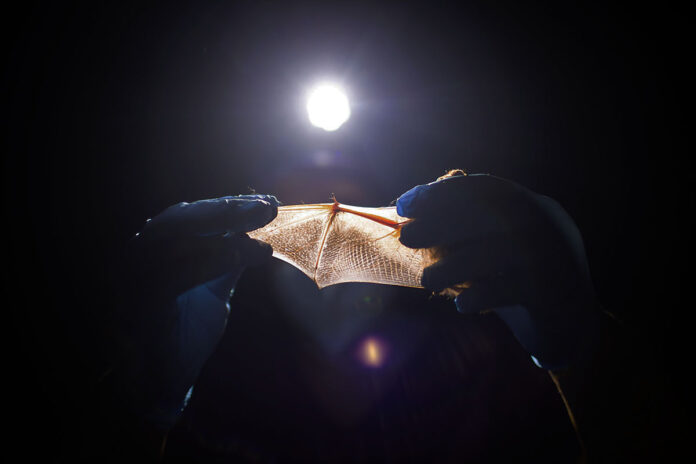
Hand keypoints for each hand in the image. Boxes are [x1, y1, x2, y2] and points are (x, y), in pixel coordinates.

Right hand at [118, 194, 277, 428]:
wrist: (163, 383)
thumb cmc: (185, 331)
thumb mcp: (214, 287)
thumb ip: (228, 259)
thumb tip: (256, 233)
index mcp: (154, 249)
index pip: (191, 215)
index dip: (230, 206)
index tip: (269, 203)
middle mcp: (138, 257)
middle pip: (180, 219)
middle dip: (227, 211)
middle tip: (267, 209)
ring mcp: (132, 280)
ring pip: (174, 241)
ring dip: (222, 234)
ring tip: (261, 237)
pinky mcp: (136, 307)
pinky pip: (172, 276)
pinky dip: (209, 262)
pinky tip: (241, 258)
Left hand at [397, 173, 599, 368]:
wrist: (571, 322)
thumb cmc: (519, 278)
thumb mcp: (498, 245)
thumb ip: (466, 225)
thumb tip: (413, 207)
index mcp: (530, 206)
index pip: (483, 188)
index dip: (440, 194)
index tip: (404, 205)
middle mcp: (544, 224)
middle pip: (488, 215)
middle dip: (440, 223)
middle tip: (407, 238)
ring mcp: (551, 256)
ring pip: (494, 254)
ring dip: (453, 266)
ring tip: (428, 280)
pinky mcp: (551, 292)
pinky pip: (508, 290)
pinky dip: (479, 295)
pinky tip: (461, 304)